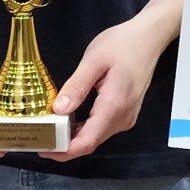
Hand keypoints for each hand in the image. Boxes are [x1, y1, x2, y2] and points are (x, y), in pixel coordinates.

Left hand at [50, 10, 169, 160]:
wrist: (149, 38)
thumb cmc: (123, 44)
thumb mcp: (93, 60)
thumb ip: (76, 86)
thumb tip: (58, 109)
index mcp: (114, 106)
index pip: (87, 142)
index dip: (64, 151)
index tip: (43, 149)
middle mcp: (122, 118)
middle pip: (90, 143)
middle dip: (64, 146)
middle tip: (41, 138)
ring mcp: (126, 117)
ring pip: (95, 136)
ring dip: (73, 137)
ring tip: (50, 129)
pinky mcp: (125, 112)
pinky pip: (101, 128)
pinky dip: (83, 128)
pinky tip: (68, 120)